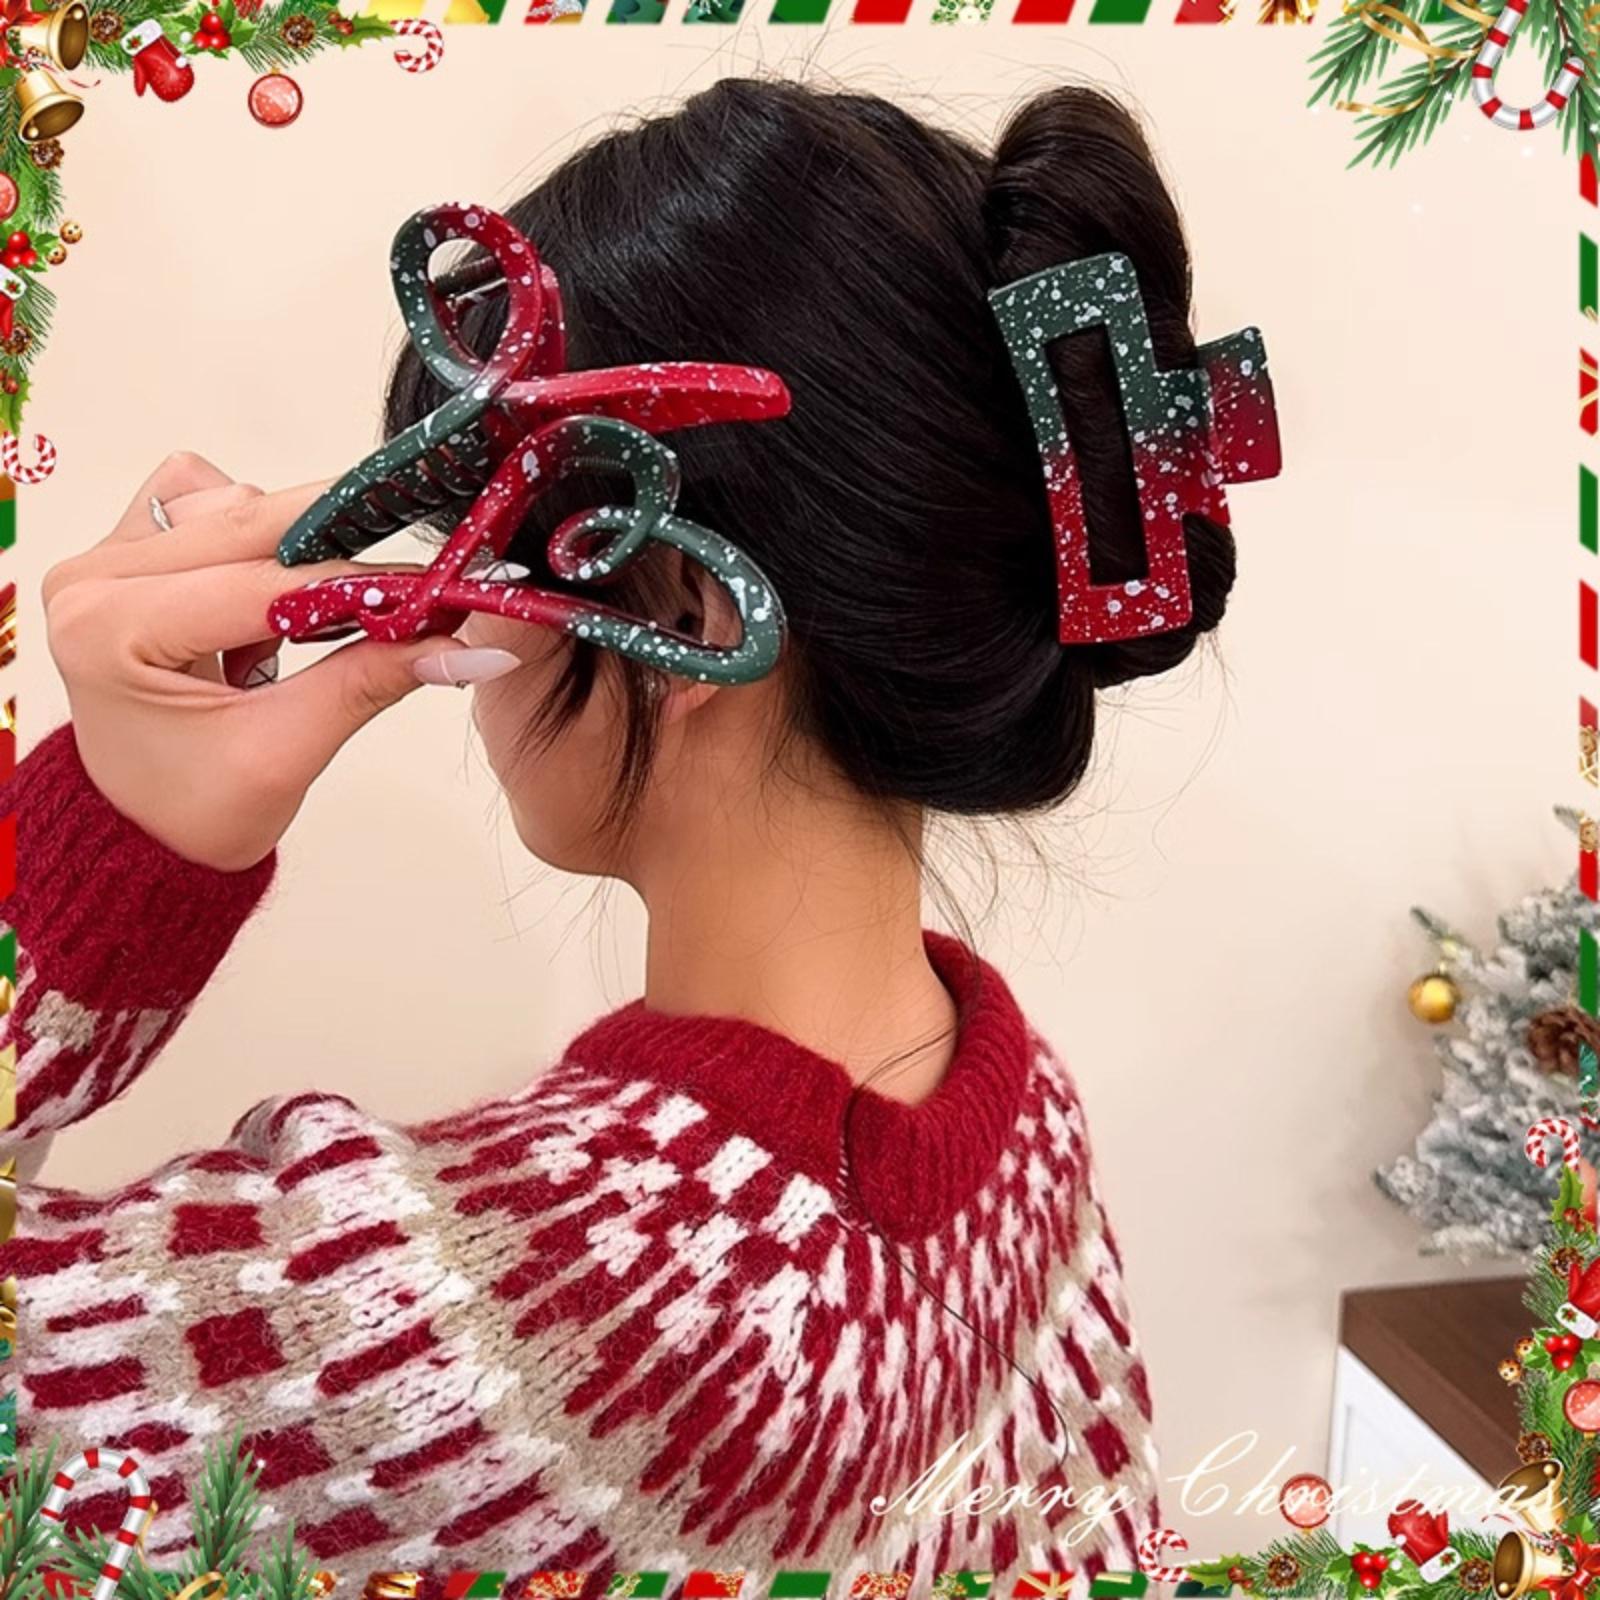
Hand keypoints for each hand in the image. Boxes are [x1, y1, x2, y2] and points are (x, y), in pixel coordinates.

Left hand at [43, 452, 519, 871]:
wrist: (146, 829)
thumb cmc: (194, 809)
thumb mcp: (287, 752)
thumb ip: (371, 682)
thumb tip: (466, 648)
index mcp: (109, 631)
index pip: (257, 586)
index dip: (356, 585)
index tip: (435, 592)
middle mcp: (92, 579)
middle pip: (243, 518)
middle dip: (339, 545)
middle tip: (416, 577)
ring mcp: (105, 558)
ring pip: (228, 500)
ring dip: (287, 549)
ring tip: (292, 631)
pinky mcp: (129, 550)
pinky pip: (205, 500)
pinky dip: (254, 538)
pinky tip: (258, 598)